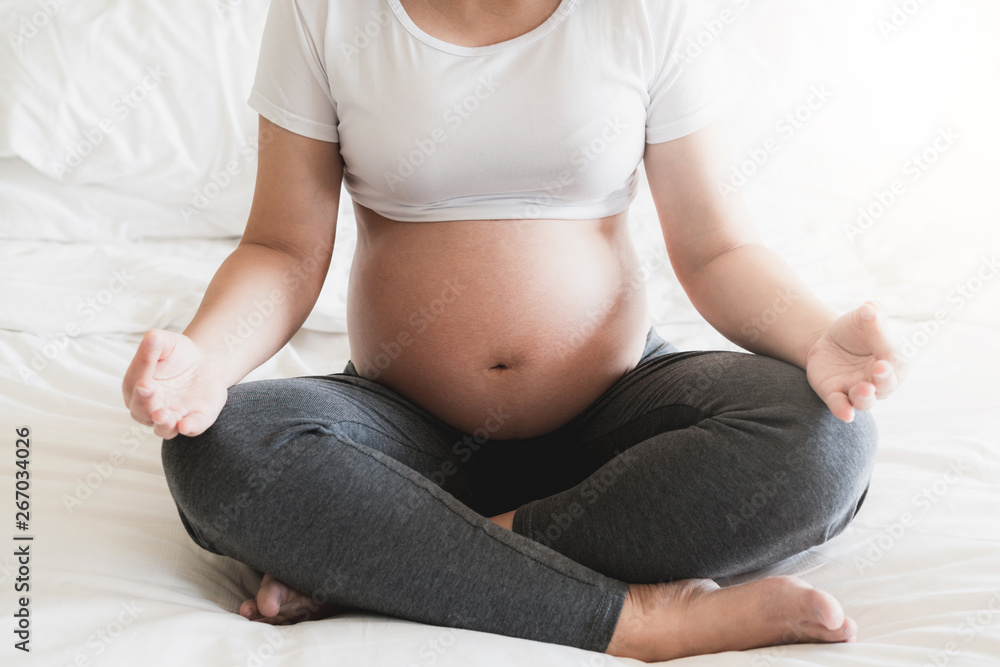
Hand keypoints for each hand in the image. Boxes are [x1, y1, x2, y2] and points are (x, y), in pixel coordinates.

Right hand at [122, 329, 228, 438]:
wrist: (204, 364)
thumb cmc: (177, 354)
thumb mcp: (166, 343)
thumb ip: (155, 341)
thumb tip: (151, 337)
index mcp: (136, 386)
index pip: (134, 384)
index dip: (138, 384)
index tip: (144, 382)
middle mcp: (150, 407)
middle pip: (142, 411)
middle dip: (145, 404)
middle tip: (150, 393)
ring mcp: (173, 416)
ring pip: (162, 427)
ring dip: (162, 423)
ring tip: (162, 416)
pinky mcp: (196, 419)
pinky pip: (191, 427)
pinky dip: (189, 427)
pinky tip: (186, 425)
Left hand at [805, 302, 903, 422]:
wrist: (826, 340)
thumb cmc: (854, 331)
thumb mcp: (861, 318)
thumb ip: (871, 314)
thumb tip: (870, 309)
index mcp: (892, 361)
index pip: (895, 362)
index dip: (890, 360)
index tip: (884, 359)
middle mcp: (878, 381)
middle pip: (885, 386)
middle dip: (883, 380)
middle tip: (879, 370)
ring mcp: (856, 389)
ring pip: (865, 401)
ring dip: (865, 397)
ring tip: (863, 389)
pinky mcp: (835, 394)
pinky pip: (841, 406)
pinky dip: (844, 411)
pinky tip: (846, 414)